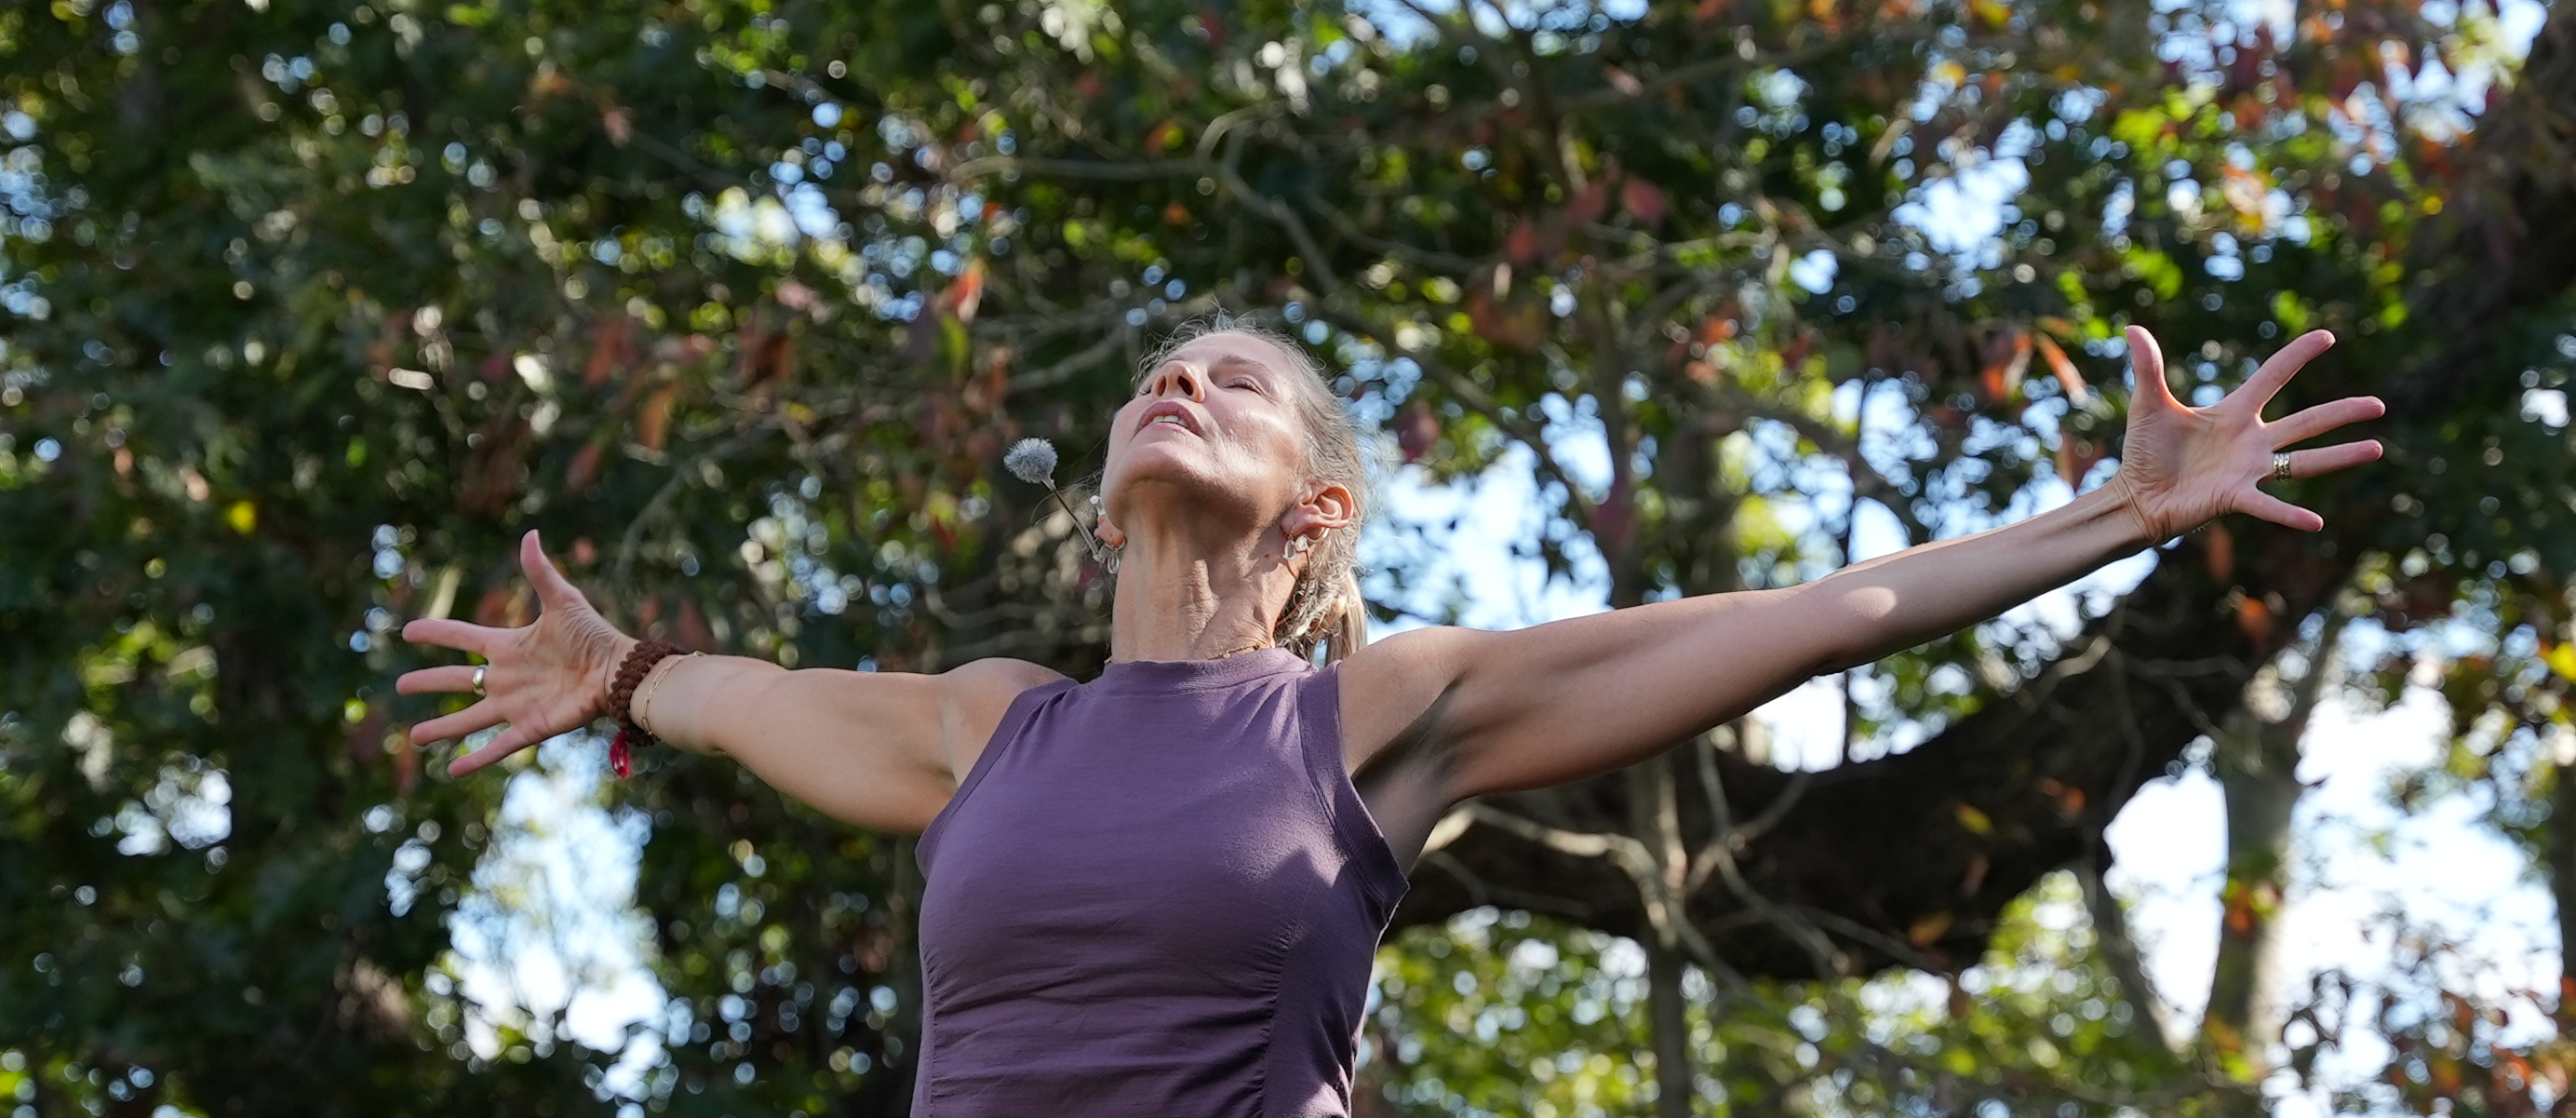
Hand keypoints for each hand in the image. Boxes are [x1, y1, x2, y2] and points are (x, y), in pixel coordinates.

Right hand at [397, 530, 633, 775]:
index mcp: (510, 646)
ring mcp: (517, 705)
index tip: (408, 631)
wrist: (619, 672)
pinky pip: (498, 746)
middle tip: (401, 686)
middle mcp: (507, 678)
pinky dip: (477, 759)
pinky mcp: (531, 727)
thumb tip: (530, 534)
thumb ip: (540, 572)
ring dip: (443, 729)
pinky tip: (452, 771)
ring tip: (414, 737)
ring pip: (470, 719)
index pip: (464, 638)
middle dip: (430, 682)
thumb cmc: (594, 635)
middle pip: (459, 680)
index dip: (437, 633)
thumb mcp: (563, 600)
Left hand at [2107, 325, 2384, 539]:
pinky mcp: (2234, 497)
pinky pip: (2268, 505)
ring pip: (2304, 460)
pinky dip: (2289, 514)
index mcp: (2234, 413)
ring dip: (2340, 455)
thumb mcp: (2148, 405)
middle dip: (2342, 412)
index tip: (2327, 337)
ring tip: (2377, 448)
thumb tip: (2132, 328)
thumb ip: (2147, 367)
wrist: (2135, 496)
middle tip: (2379, 405)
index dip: (2297, 356)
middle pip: (2306, 421)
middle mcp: (2250, 441)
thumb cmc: (2145, 452)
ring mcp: (2247, 470)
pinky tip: (2316, 522)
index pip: (2273, 376)